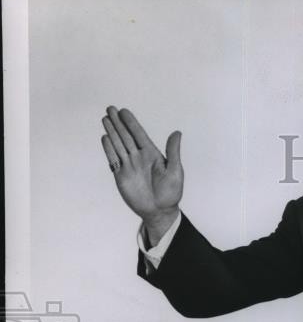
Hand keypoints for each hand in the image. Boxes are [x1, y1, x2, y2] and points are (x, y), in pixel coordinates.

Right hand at [101, 106, 182, 242]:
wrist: (160, 212)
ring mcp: (129, 166)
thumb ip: (173, 152)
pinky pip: (114, 159)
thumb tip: (177, 133)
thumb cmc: (171, 193)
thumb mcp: (175, 171)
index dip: (131, 123)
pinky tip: (105, 138)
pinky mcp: (121, 176)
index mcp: (152, 154)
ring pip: (118, 145)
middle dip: (118, 123)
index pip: (139, 134)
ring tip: (105, 118)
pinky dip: (109, 149)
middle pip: (126, 136)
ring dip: (112, 132)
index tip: (124, 111)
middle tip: (111, 108)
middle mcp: (139, 158)